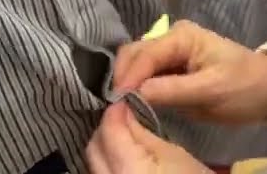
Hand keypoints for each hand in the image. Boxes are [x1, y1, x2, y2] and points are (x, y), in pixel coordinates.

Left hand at [86, 103, 209, 173]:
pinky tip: (124, 156)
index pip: (109, 131)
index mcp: (127, 171)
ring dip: (106, 146)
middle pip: (94, 148)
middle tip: (125, 116)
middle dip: (107, 128)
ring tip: (125, 135)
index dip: (116, 110)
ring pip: (95, 163)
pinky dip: (109, 162)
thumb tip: (124, 110)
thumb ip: (141, 131)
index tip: (126, 99)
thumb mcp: (172, 153)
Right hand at [113, 20, 266, 125]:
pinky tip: (136, 100)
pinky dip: (139, 85)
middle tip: (118, 106)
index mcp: (181, 37)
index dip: (128, 78)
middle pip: (134, 54)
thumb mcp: (210, 91)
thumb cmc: (245, 87)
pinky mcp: (173, 65)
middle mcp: (172, 37)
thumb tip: (133, 94)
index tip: (117, 102)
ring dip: (129, 81)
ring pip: (137, 62)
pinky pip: (148, 72)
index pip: (144, 55)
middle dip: (124, 77)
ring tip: (125, 105)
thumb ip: (171, 91)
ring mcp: (172, 50)